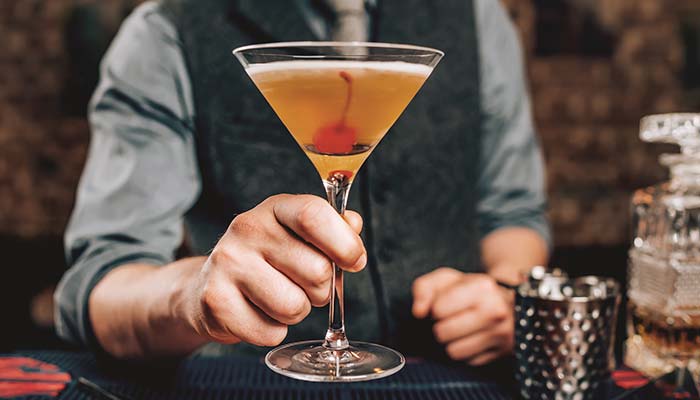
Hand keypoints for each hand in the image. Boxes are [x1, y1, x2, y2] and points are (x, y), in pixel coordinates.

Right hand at [181, 194, 365, 346]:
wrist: (210, 284)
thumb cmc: (267, 258)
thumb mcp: (299, 234)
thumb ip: (333, 229)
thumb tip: (354, 225)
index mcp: (275, 208)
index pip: (314, 216)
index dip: (345, 244)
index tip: (354, 261)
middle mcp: (247, 229)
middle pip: (317, 271)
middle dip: (321, 288)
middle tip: (301, 284)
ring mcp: (228, 264)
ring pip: (295, 307)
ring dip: (296, 312)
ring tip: (278, 297)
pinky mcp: (215, 301)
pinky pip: (270, 333)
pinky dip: (272, 331)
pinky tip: (257, 312)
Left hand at [412, 267, 513, 364]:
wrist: (506, 302)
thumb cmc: (469, 290)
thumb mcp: (446, 279)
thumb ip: (424, 288)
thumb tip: (418, 312)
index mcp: (481, 287)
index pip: (438, 310)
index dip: (435, 309)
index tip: (444, 305)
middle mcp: (495, 311)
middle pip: (443, 333)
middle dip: (440, 327)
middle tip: (451, 319)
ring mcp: (502, 334)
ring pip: (453, 352)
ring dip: (451, 342)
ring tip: (460, 329)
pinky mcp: (503, 353)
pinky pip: (468, 362)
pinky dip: (466, 352)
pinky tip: (472, 338)